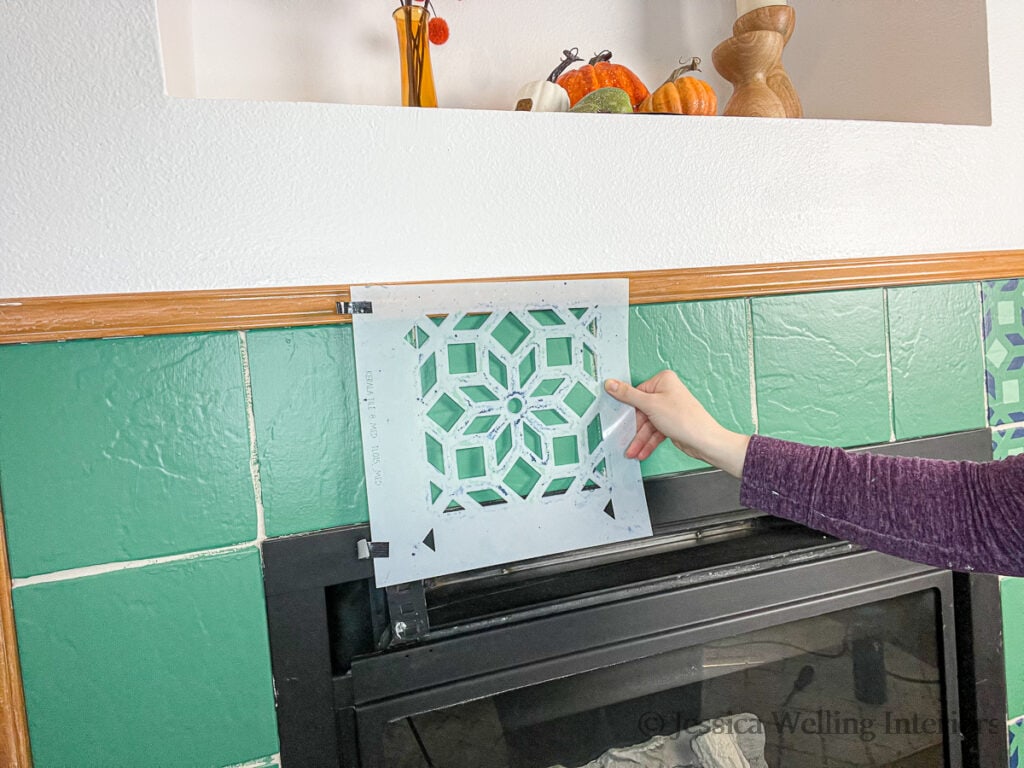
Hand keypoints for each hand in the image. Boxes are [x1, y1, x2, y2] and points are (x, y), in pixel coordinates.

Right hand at [604, 370, 750, 477]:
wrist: (704, 441)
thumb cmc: (685, 419)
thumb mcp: (650, 405)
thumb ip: (628, 395)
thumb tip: (611, 384)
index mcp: (663, 381)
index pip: (636, 393)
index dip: (629, 409)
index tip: (620, 419)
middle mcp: (666, 393)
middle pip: (641, 411)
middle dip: (634, 429)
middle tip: (625, 439)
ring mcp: (669, 409)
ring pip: (647, 424)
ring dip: (640, 440)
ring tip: (633, 452)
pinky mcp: (671, 423)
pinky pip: (655, 432)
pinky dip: (648, 442)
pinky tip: (642, 452)